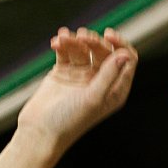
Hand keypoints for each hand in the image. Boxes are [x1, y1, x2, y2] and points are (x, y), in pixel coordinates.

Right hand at [16, 27, 136, 152]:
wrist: (40, 131)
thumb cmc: (69, 121)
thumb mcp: (93, 98)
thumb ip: (109, 76)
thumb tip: (124, 55)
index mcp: (114, 90)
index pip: (126, 60)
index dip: (119, 44)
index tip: (106, 35)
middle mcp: (100, 82)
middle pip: (104, 51)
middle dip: (94, 41)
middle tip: (82, 38)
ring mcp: (81, 76)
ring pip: (84, 48)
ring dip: (75, 40)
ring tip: (63, 39)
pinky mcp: (63, 73)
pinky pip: (67, 51)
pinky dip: (63, 44)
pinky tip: (56, 42)